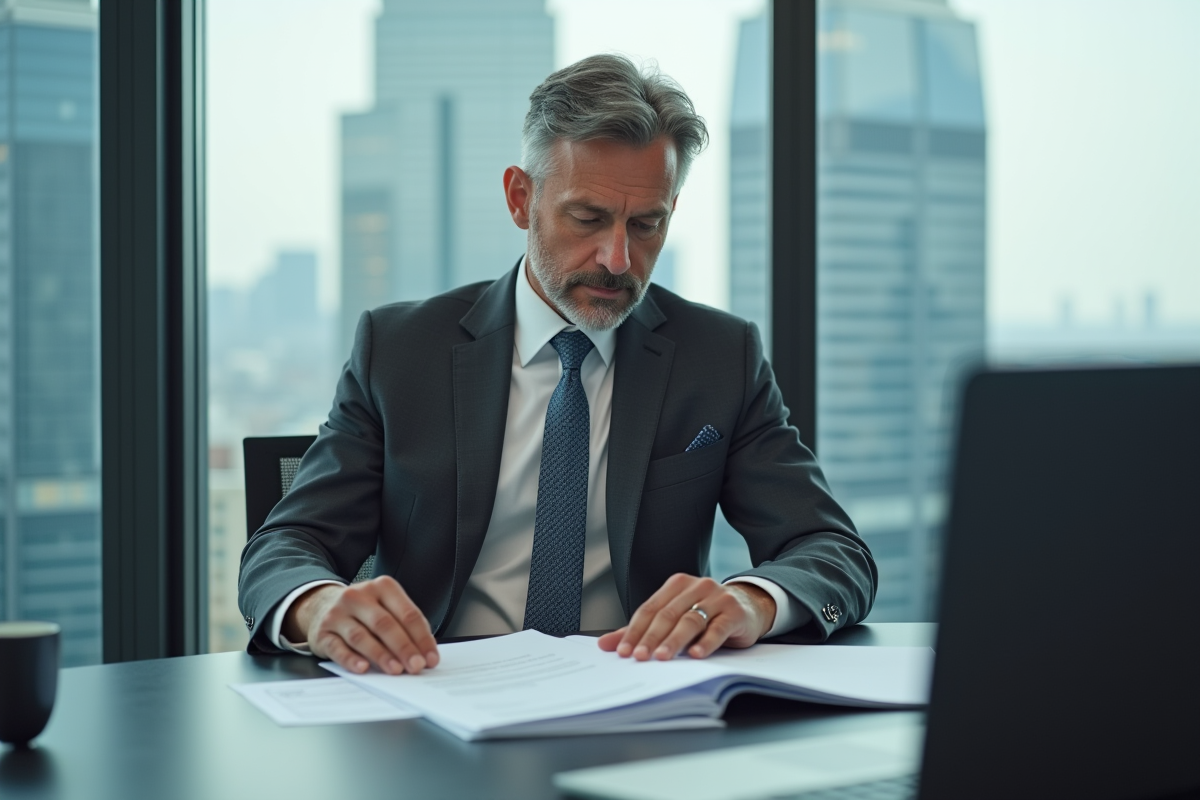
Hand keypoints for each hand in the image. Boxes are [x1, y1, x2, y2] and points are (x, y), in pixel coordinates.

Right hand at [283, 576, 439, 675]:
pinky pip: (338, 648)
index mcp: (382, 587)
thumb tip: (424, 653)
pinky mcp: (323, 632)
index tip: (430, 658)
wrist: (320, 605)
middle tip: (416, 666)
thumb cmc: (363, 611)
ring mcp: (338, 614)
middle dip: (404, 647)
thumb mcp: (385, 607)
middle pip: (385, 624)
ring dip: (381, 655)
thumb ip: (404, 626)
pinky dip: (351, 660)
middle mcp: (358, 596)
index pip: (407, 613)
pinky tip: (363, 668)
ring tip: (395, 670)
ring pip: (361, 636)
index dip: (422, 638)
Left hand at [597, 574, 774, 660]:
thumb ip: (642, 630)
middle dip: (651, 637)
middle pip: (668, 614)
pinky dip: (706, 642)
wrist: (749, 607)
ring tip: (662, 657)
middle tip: (639, 657)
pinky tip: (696, 655)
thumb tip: (606, 644)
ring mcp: (717, 598)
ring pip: (690, 620)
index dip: (635, 630)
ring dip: (674, 641)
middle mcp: (696, 586)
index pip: (650, 608)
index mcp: (677, 585)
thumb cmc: (707, 614)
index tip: (623, 651)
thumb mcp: (676, 617)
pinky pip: (718, 628)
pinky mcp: (734, 612)